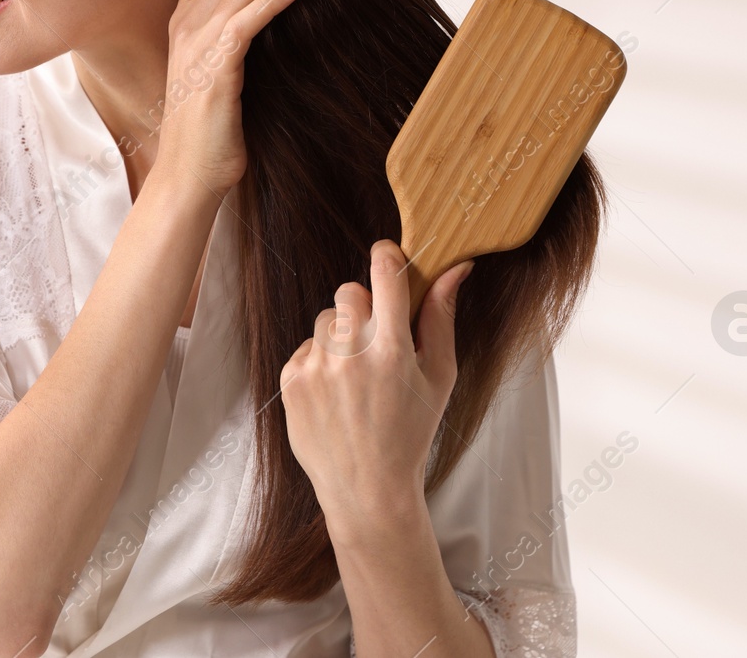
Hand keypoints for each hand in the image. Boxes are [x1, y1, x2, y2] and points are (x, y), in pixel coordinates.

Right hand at [155, 0, 331, 195]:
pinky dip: (272, 0)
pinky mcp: (217, 70)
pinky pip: (246, 24)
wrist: (189, 174)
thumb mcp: (218, 68)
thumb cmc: (209, 127)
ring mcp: (200, 45)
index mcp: (187, 19)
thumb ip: (233, 33)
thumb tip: (266, 5)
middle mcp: (189, 24)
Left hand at [278, 240, 474, 537]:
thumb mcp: (439, 378)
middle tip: (376, 340)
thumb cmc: (410, 432)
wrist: (367, 489)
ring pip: (325, 319)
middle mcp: (350, 355)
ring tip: (356, 376)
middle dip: (364, 306)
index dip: (387, 256)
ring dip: (340, 336)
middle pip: (349, 290)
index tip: (388, 259)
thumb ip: (441, 317)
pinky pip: (305, 346)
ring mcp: (316, 368)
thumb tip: (455, 267)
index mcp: (392, 350)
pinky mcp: (291, 381)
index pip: (385, 274)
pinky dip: (320, 361)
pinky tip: (336, 392)